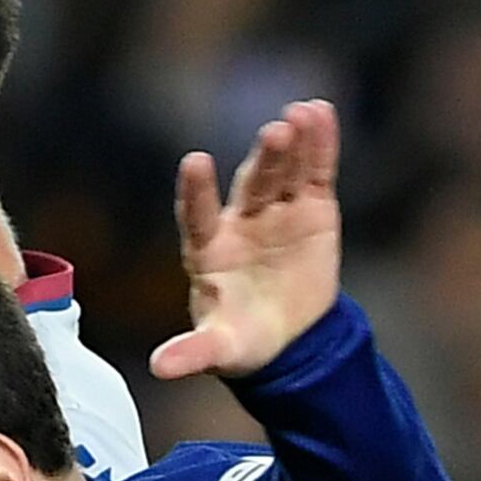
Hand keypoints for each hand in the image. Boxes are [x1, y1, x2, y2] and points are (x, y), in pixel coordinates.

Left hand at [148, 99, 342, 382]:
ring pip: (282, 172)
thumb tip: (158, 369)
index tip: (195, 163)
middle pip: (250, 186)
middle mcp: (240, 222)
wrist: (289, 338)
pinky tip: (322, 112)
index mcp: (208, 251)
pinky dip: (321, 145)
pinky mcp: (312, 208)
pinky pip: (315, 172)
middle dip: (264, 160)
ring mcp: (276, 211)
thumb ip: (193, 353)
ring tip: (301, 115)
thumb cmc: (243, 340)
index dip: (196, 191)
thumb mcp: (219, 351)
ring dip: (292, 145)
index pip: (197, 215)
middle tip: (275, 132)